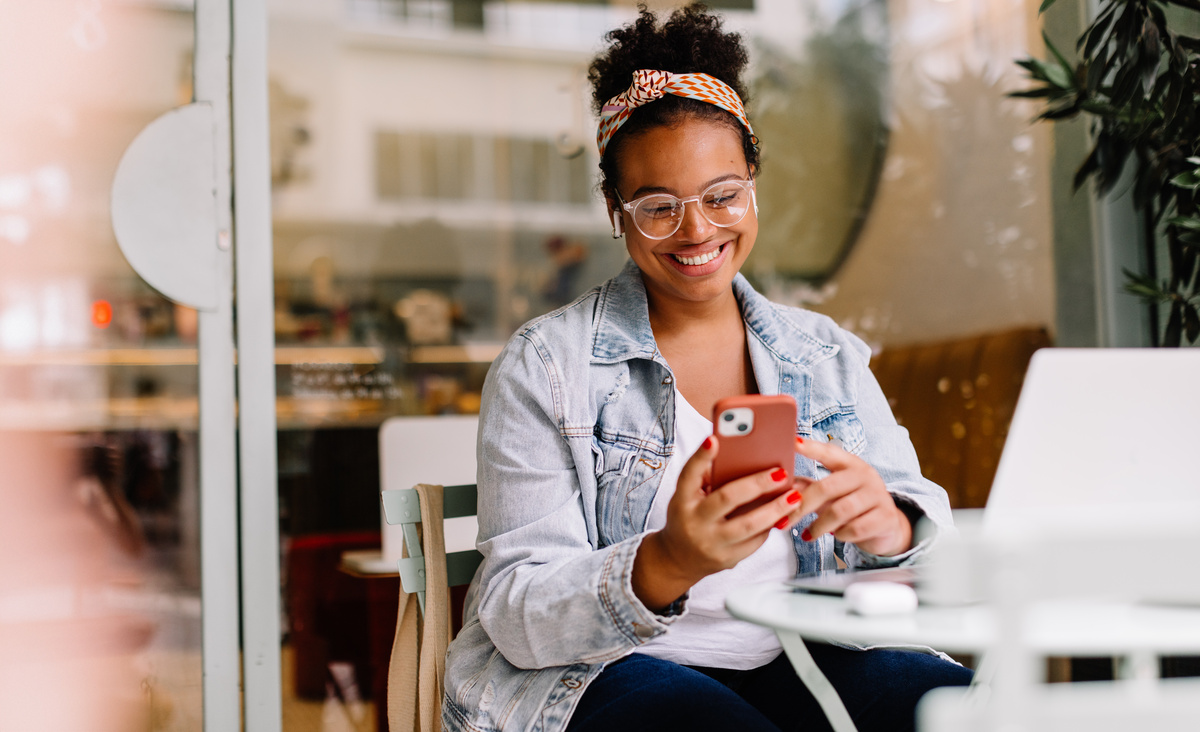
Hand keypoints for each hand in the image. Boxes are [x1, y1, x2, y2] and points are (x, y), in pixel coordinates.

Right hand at [632, 435, 801, 610]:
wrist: (678, 559)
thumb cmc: (688, 516)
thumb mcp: (688, 496)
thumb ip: (706, 477)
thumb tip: (738, 453)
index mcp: (682, 500)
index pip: (689, 475)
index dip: (701, 457)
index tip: (715, 439)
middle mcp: (694, 522)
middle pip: (727, 499)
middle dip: (757, 484)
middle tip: (781, 472)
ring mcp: (711, 543)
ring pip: (748, 525)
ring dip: (775, 509)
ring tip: (794, 495)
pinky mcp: (727, 559)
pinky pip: (754, 542)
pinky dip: (770, 526)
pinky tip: (783, 513)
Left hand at [776, 437, 912, 556]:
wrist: (887, 527)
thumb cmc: (852, 505)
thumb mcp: (831, 493)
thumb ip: (808, 487)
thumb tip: (779, 483)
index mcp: (850, 464)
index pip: (829, 453)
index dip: (811, 448)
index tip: (792, 442)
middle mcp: (865, 475)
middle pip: (826, 487)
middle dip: (801, 506)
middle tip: (783, 522)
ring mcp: (878, 495)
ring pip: (840, 511)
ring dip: (819, 526)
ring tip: (808, 534)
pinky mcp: (885, 517)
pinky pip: (855, 529)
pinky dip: (840, 535)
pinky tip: (836, 536)